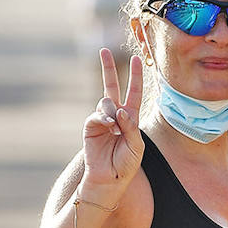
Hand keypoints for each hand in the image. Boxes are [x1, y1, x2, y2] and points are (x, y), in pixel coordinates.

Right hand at [81, 48, 144, 199]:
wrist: (110, 177)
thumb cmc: (126, 163)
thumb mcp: (137, 145)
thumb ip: (131, 126)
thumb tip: (119, 110)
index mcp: (131, 118)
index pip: (134, 93)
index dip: (136, 77)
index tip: (137, 60)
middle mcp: (116, 115)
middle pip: (112, 87)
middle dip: (109, 69)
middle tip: (104, 50)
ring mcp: (102, 119)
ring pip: (107, 102)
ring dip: (114, 113)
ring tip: (116, 129)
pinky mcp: (91, 126)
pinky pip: (97, 114)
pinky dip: (104, 118)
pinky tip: (109, 126)